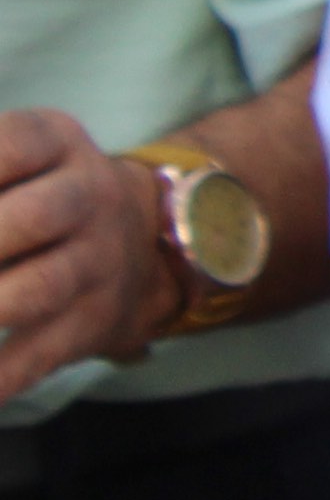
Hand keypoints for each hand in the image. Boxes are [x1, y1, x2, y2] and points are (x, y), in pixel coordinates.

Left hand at [0, 111, 177, 401]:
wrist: (146, 239)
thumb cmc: (40, 192)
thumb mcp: (16, 157)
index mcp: (58, 144)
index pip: (14, 146)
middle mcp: (89, 198)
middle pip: (35, 217)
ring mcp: (98, 262)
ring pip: (39, 289)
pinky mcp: (93, 321)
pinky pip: (40, 355)